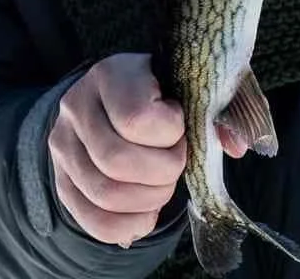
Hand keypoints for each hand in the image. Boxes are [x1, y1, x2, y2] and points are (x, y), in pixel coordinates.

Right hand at [48, 53, 246, 247]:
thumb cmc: (165, 92)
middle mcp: (77, 105)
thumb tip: (237, 145)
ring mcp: (63, 144)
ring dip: (147, 200)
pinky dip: (127, 226)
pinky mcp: (62, 178)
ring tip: (162, 186)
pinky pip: (91, 219)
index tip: (179, 126)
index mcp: (113, 73)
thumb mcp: (192, 85)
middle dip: (161, 173)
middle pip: (117, 161)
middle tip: (176, 164)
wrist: (116, 100)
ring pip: (104, 193)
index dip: (169, 134)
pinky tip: (146, 214)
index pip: (136, 118)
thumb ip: (219, 108)